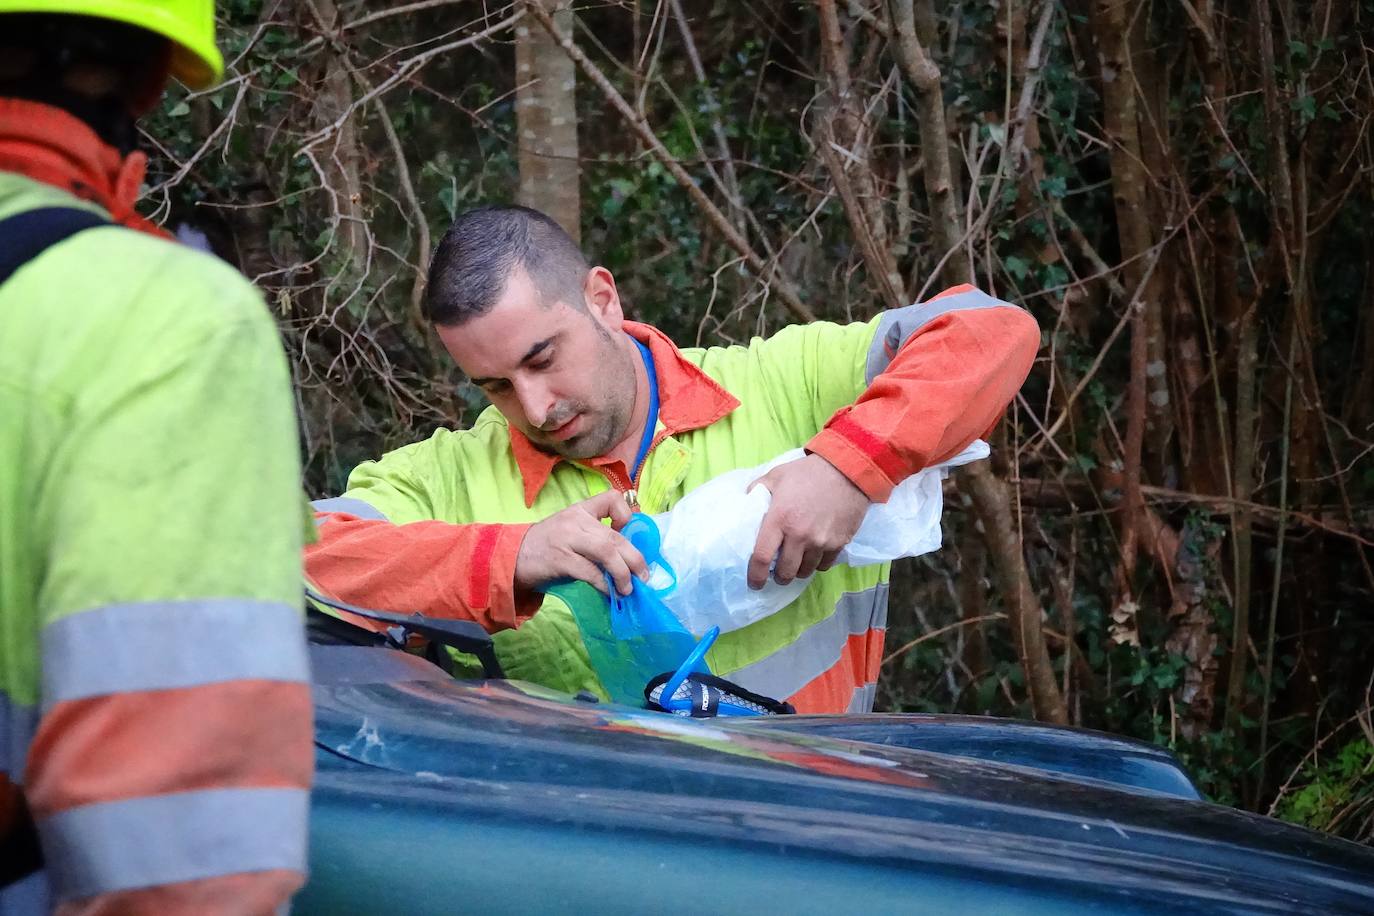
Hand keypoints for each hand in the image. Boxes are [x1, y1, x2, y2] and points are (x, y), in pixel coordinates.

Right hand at [515, 491, 648, 596]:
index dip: (626, 516)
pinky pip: (591, 572)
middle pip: (615, 536)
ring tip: (628, 589)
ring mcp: (568, 539)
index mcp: (581, 509)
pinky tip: (608, 593)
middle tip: (644, 577)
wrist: (513, 556)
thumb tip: (627, 556)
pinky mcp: (561, 559)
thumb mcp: (571, 529)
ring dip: (623, 574)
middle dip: (635, 558)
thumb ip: (594, 534)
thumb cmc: (547, 545)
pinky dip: (604, 584)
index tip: (626, 534)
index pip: (612, 498)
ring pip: (607, 552)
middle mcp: (576, 520)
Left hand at [747, 453, 869, 588]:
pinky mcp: (839, 543)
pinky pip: (825, 565)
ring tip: (796, 564)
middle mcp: (799, 535)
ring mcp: (821, 541)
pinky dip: (817, 564)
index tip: (754, 583)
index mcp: (779, 519)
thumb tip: (746, 502)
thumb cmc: (808, 472)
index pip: (762, 557)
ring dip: (798, 571)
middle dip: (779, 577)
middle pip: (785, 572)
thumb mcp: (776, 475)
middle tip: (777, 574)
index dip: (755, 575)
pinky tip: (815, 556)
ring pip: (805, 571)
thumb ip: (758, 489)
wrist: (847, 470)